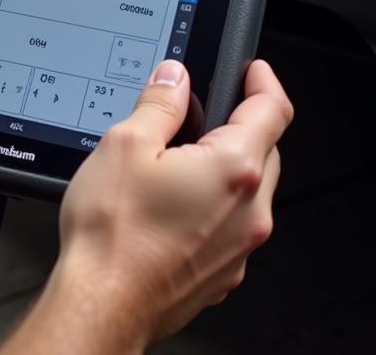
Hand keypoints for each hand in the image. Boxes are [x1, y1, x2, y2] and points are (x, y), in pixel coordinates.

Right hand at [0, 60, 291, 353]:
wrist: (102, 304)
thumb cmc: (114, 233)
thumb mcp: (126, 143)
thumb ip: (159, 104)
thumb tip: (175, 78)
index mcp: (233, 169)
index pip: (272, 110)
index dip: (264, 81)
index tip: (254, 70)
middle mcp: (249, 211)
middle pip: (265, 150)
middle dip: (241, 125)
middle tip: (200, 114)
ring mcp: (239, 248)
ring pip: (248, 191)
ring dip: (224, 169)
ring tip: (173, 163)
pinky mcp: (222, 273)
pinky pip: (231, 226)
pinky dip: (212, 207)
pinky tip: (169, 206)